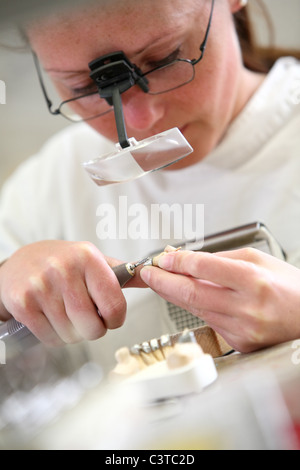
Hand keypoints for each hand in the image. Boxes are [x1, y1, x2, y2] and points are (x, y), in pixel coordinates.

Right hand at [0, 241, 129, 345]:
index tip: (110, 318)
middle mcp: (64, 269)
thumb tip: (152, 276)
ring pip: (71, 334)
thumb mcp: (92, 260)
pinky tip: (52, 319)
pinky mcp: (23, 303)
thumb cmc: (62, 263)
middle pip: (92, 326)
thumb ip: (122, 273)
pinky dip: (55, 337)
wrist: (20, 262)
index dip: (116, 320)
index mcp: (88, 257)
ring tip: (68, 315)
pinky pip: (49, 337)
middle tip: (87, 319)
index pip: (114, 305)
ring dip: (73, 333)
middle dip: (94, 330)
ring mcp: (41, 286)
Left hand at [140, 248, 299, 352]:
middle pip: (191, 292)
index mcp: (254, 281)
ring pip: (195, 308)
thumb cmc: (290, 288)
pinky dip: (195, 307)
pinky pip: (207, 321)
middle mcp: (247, 308)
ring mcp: (242, 330)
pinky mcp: (238, 343)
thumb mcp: (259, 260)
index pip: (203, 267)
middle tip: (148, 272)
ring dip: (174, 294)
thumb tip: (186, 258)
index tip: (163, 258)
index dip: (178, 261)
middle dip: (162, 281)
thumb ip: (220, 258)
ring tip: (163, 280)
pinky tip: (189, 296)